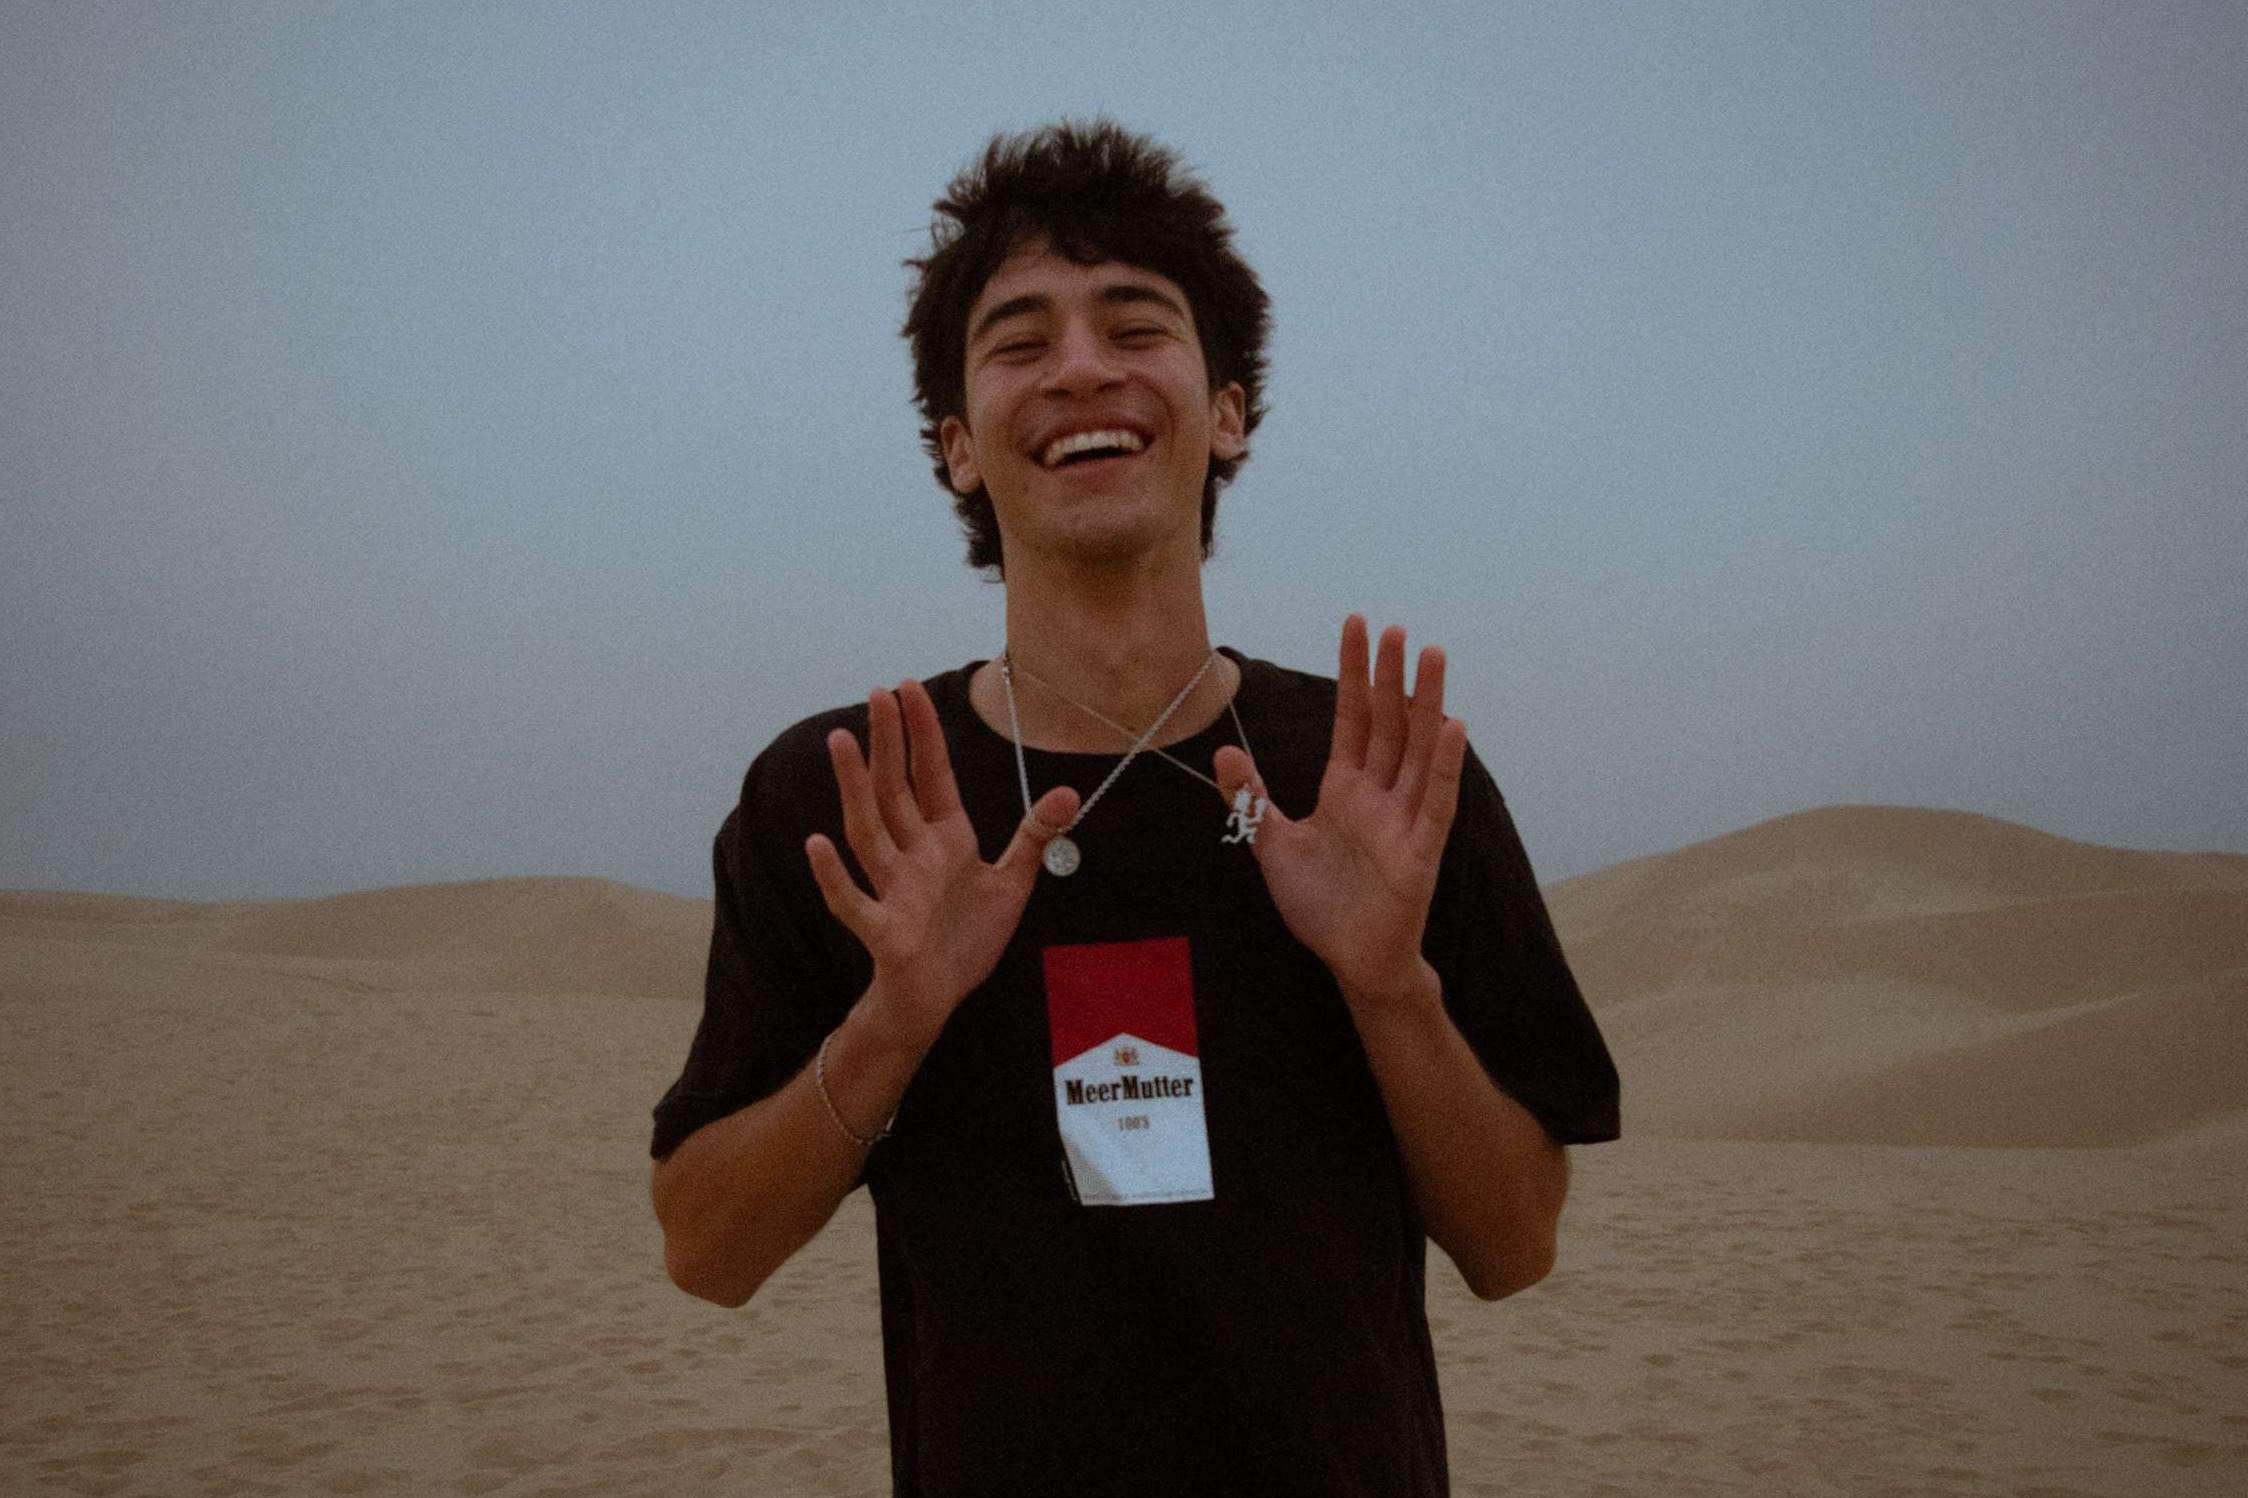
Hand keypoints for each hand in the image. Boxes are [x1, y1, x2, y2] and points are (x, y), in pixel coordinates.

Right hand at [805, 679, 1078, 1053]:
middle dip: (887, 742)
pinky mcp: (884, 932)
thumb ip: (1033, 837)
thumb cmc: (965, 939)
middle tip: (876, 692)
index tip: (907, 687)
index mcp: (944, 839)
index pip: (931, 775)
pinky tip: (814, 844)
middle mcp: (913, 856)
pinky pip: (853, 903)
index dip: (921, 732)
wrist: (940, 998)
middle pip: (894, 789)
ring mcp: (894, 891)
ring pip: (867, 831)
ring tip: (839, 742)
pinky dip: (834, 876)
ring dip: (853, 788)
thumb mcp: (1011, 883)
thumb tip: (1069, 791)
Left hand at [1215, 615, 1466, 1014]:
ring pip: (1419, 750)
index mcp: (1345, 788)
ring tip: (1434, 656)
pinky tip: (1454, 724)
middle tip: (1397, 629)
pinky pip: (1436, 800)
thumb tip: (1224, 752)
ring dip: (1427, 703)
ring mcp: (1403, 819)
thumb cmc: (1320, 905)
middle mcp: (1378, 794)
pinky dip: (1445, 764)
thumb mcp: (1272, 844)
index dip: (1354, 673)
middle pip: (1388, 724)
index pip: (1352, 718)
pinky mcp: (1420, 851)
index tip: (1357, 626)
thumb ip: (1252, 799)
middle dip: (1391, 676)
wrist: (1349, 961)